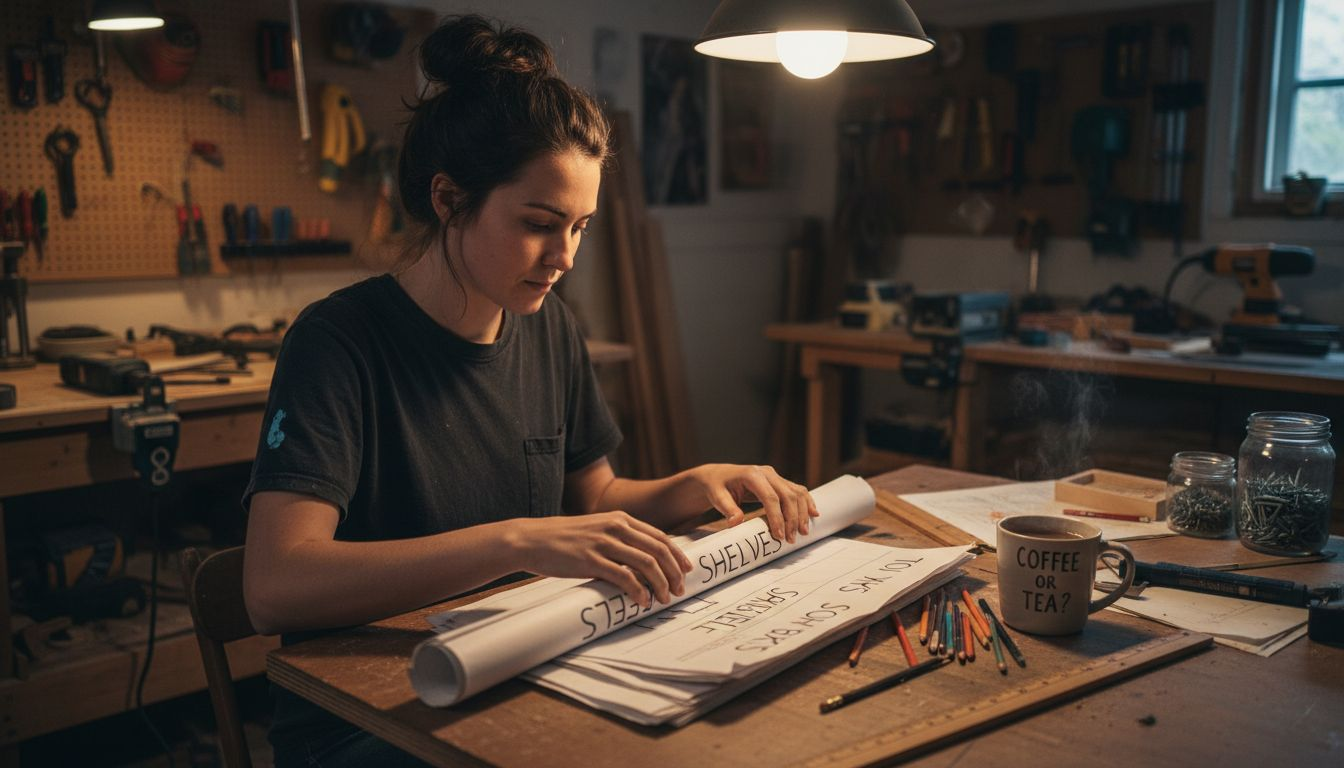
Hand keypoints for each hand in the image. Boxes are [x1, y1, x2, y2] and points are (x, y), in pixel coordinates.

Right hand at [504, 513, 691, 608]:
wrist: (532, 539)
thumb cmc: (564, 538)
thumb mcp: (596, 529)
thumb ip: (618, 539)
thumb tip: (641, 561)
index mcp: (620, 518)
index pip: (659, 537)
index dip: (677, 556)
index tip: (686, 571)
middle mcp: (615, 527)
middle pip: (658, 551)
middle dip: (673, 573)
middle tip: (678, 590)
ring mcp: (604, 543)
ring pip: (646, 564)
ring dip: (660, 584)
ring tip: (663, 598)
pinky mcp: (591, 561)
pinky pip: (624, 577)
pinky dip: (638, 591)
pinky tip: (642, 601)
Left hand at [691, 464, 818, 543]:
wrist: (718, 476)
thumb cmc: (716, 487)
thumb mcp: (717, 497)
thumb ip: (727, 509)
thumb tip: (736, 522)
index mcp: (752, 474)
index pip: (770, 497)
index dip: (777, 517)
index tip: (779, 535)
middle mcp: (767, 472)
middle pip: (787, 495)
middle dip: (792, 518)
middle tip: (791, 539)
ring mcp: (774, 475)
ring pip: (796, 492)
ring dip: (802, 512)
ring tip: (803, 532)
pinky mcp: (779, 481)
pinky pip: (797, 490)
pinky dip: (806, 501)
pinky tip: (813, 514)